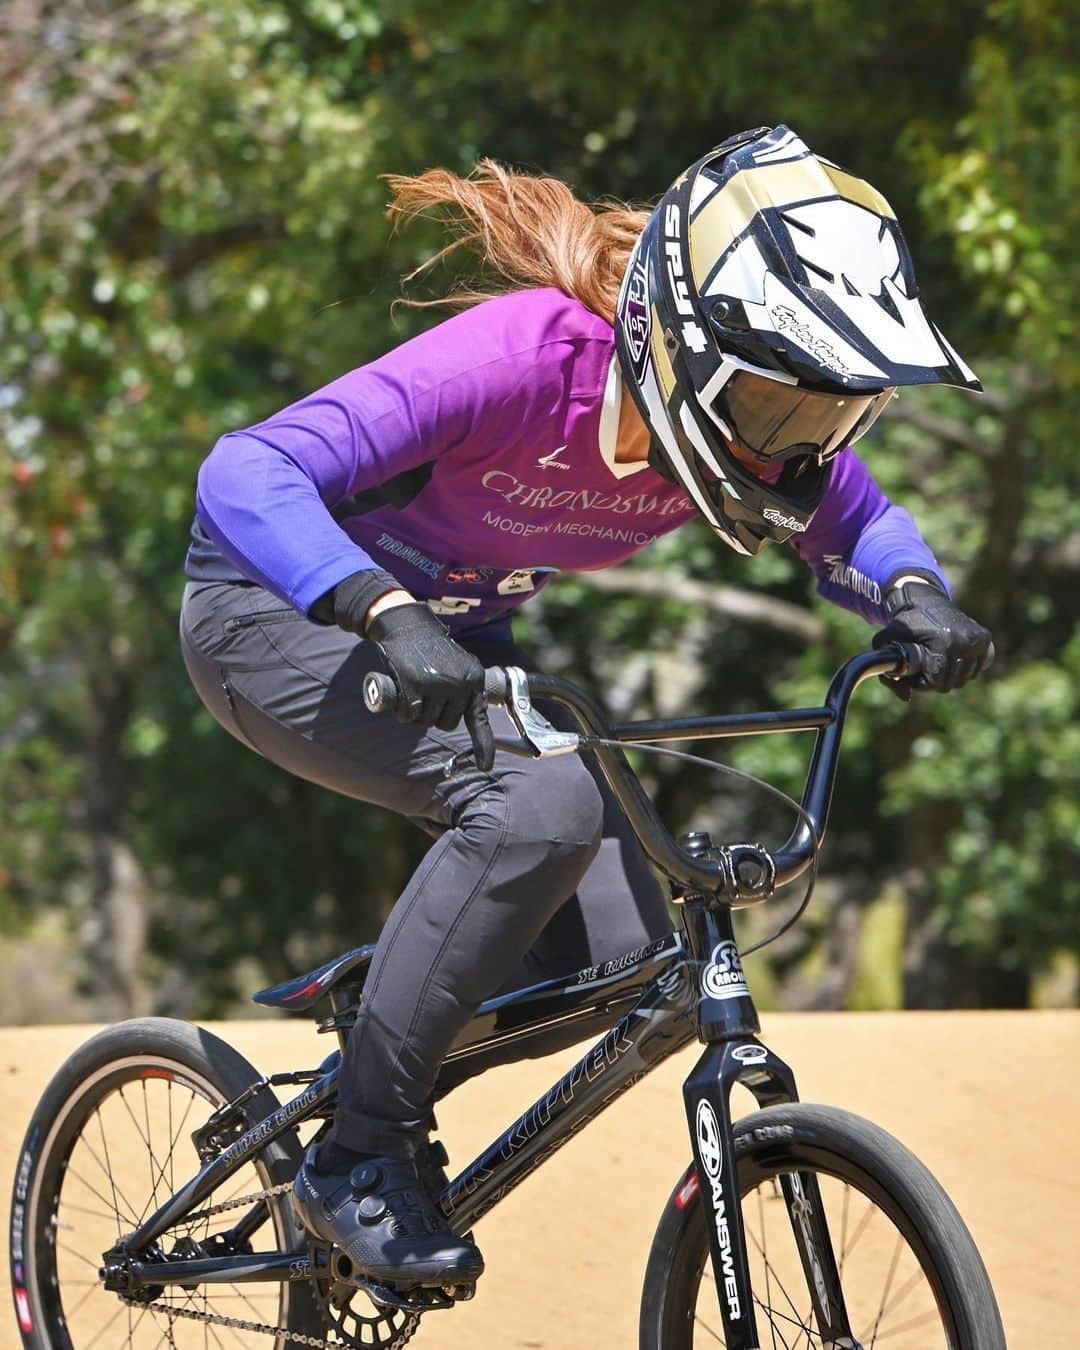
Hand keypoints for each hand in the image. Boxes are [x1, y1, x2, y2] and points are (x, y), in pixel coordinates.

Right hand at [366, 602, 494, 769]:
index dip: (483, 746)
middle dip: (434, 715)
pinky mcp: (414, 687)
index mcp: (473, 679)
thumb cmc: (431, 649)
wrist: (408, 625)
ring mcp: (437, 686)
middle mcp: (459, 684)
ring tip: (413, 689)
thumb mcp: (458, 665)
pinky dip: (401, 710)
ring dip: (416, 713)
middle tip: (426, 694)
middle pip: (447, 723)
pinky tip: (401, 692)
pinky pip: (408, 716)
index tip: (485, 767)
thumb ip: (463, 688)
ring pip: (425, 722)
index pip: (479, 719)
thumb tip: (463, 716)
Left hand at [873, 574, 993, 700]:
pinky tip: (953, 657)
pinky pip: (979, 667)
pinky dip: (966, 667)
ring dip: (951, 675)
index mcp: (944, 643)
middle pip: (951, 683)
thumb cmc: (905, 624)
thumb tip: (906, 698)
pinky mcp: (985, 639)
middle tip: (925, 667)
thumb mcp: (886, 643)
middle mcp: (965, 641)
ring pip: (966, 678)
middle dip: (934, 680)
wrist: (925, 600)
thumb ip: (888, 675)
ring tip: (937, 661)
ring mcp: (978, 640)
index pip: (935, 682)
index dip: (920, 683)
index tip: (913, 673)